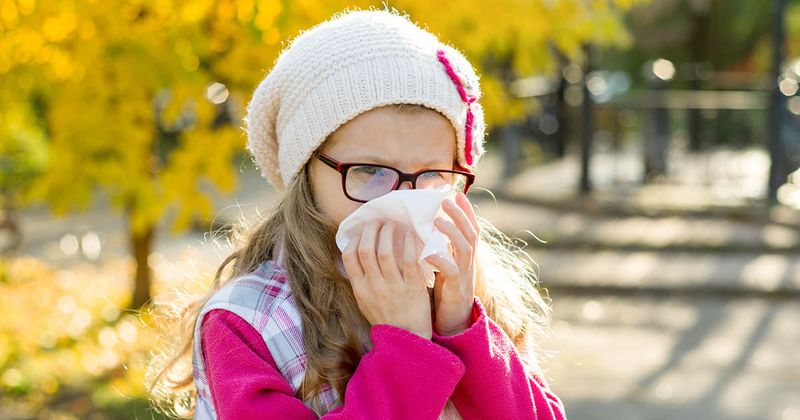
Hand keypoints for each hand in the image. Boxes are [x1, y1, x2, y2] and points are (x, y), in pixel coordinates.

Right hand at [341, 219, 432, 338]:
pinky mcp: (412, 288)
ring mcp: (393, 287)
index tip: (362, 231)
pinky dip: (408, 243)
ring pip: (386, 251)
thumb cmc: (387, 318)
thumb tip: (356, 254)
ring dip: (388, 232)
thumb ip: (361, 280)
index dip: (354, 239)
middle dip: (371, 230)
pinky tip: (410, 234)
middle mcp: (374, 286)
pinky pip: (408, 260)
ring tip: (393, 224)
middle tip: (378, 221)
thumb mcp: (365, 302)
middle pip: (366, 249)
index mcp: (360, 289)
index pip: (349, 256)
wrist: (408, 339)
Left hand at [426, 192, 479, 335]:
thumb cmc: (448, 290)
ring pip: (465, 249)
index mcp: (466, 255)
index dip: (465, 211)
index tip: (456, 193)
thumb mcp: (448, 264)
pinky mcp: (457, 289)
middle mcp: (469, 262)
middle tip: (446, 199)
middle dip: (460, 215)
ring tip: (438, 221)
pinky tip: (428, 253)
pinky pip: (452, 273)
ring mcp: (465, 275)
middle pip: (471, 233)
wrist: (456, 322)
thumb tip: (430, 225)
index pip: (470, 227)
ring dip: (453, 233)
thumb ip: (443, 246)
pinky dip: (441, 261)